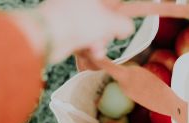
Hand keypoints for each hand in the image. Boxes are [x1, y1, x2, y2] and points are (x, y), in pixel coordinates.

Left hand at [13, 0, 133, 63]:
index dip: (130, 9)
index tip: (141, 13)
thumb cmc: (75, 21)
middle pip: (104, 17)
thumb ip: (124, 25)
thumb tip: (126, 28)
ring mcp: (70, 15)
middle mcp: (79, 2)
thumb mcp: (110, 22)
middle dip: (108, 31)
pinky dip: (87, 46)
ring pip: (93, 30)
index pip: (115, 2)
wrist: (47, 37)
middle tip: (110, 36)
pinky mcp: (63, 29)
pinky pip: (82, 38)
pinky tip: (89, 52)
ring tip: (96, 48)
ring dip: (98, 42)